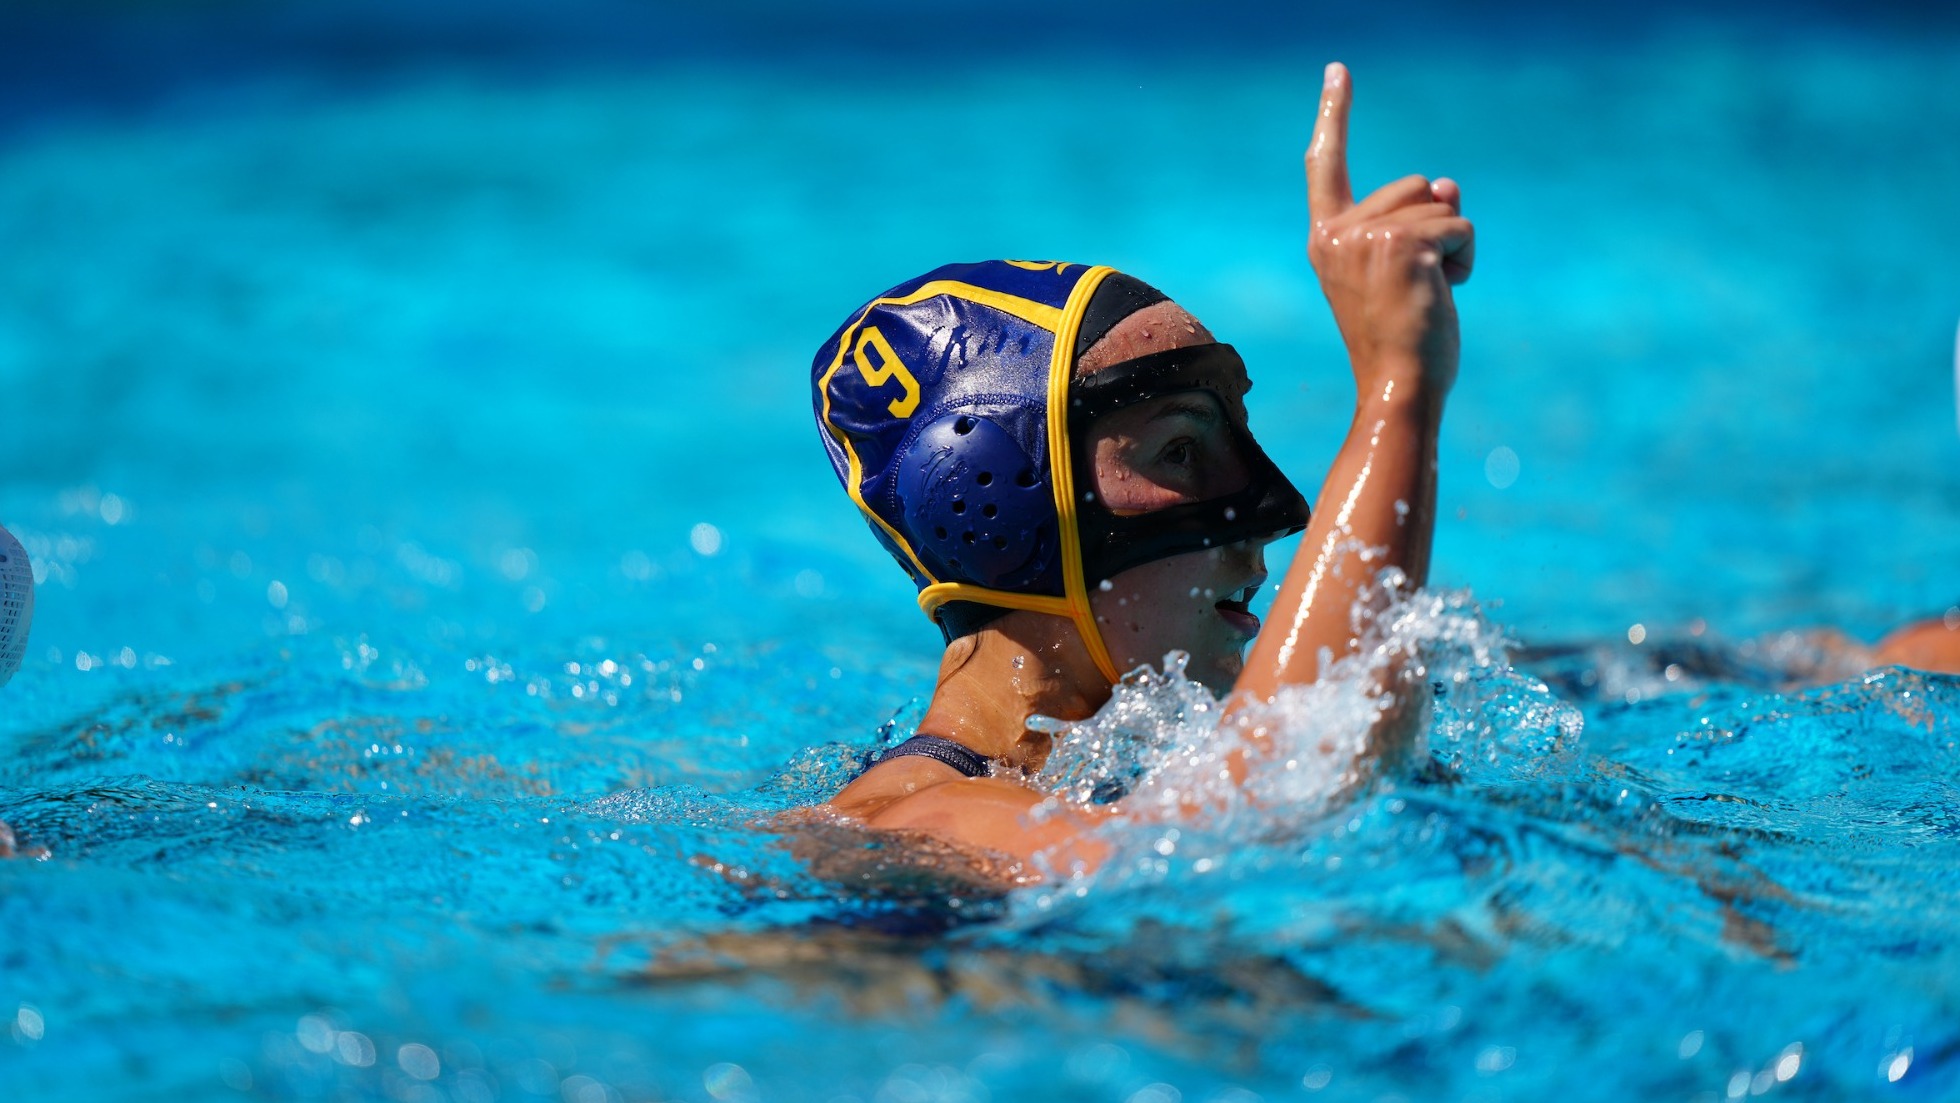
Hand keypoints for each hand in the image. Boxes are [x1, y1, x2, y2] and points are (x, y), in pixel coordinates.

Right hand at [1307, 62, 1473, 396]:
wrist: (1398, 387)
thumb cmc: (1400, 341)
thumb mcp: (1404, 270)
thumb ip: (1416, 221)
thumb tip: (1449, 182)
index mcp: (1326, 239)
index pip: (1326, 165)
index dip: (1334, 115)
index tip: (1339, 70)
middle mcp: (1338, 233)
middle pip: (1412, 186)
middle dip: (1434, 226)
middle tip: (1417, 285)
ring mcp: (1368, 237)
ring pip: (1440, 205)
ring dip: (1453, 246)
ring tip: (1430, 294)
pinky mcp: (1405, 245)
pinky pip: (1460, 227)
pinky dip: (1466, 259)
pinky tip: (1445, 294)